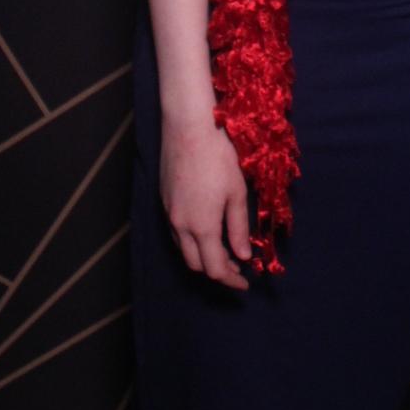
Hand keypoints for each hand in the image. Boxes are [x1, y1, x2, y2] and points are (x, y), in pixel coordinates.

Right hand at [159, 113, 251, 290]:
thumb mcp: (237, 192)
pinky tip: (205, 226)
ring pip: (183, 248)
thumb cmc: (219, 156)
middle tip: (236, 266)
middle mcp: (180, 225)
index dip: (231, 280)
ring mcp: (169, 212)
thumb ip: (238, 228)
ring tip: (223, 248)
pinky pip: (176, 231)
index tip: (245, 283)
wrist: (188, 125)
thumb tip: (243, 256)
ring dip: (202, 255)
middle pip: (195, 264)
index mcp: (202, 227)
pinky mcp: (164, 198)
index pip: (215, 268)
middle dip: (216, 270)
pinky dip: (191, 239)